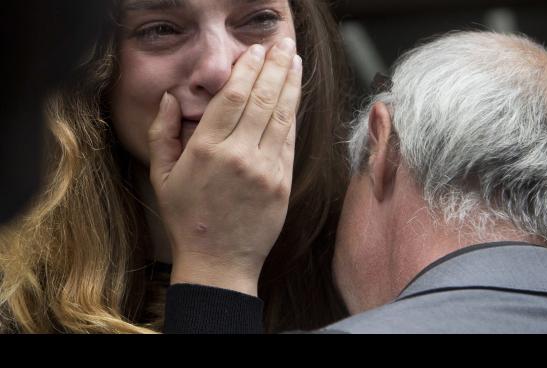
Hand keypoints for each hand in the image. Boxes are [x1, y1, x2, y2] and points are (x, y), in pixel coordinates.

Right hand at [148, 38, 301, 295]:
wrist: (219, 262)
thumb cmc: (187, 219)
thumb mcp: (162, 176)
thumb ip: (164, 133)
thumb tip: (170, 99)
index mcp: (207, 151)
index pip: (233, 97)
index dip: (248, 69)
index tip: (255, 51)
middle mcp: (239, 156)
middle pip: (263, 99)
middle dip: (275, 66)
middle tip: (283, 44)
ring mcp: (265, 170)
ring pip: (282, 116)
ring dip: (291, 84)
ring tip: (295, 60)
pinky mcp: (282, 183)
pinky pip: (290, 141)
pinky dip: (293, 114)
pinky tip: (295, 96)